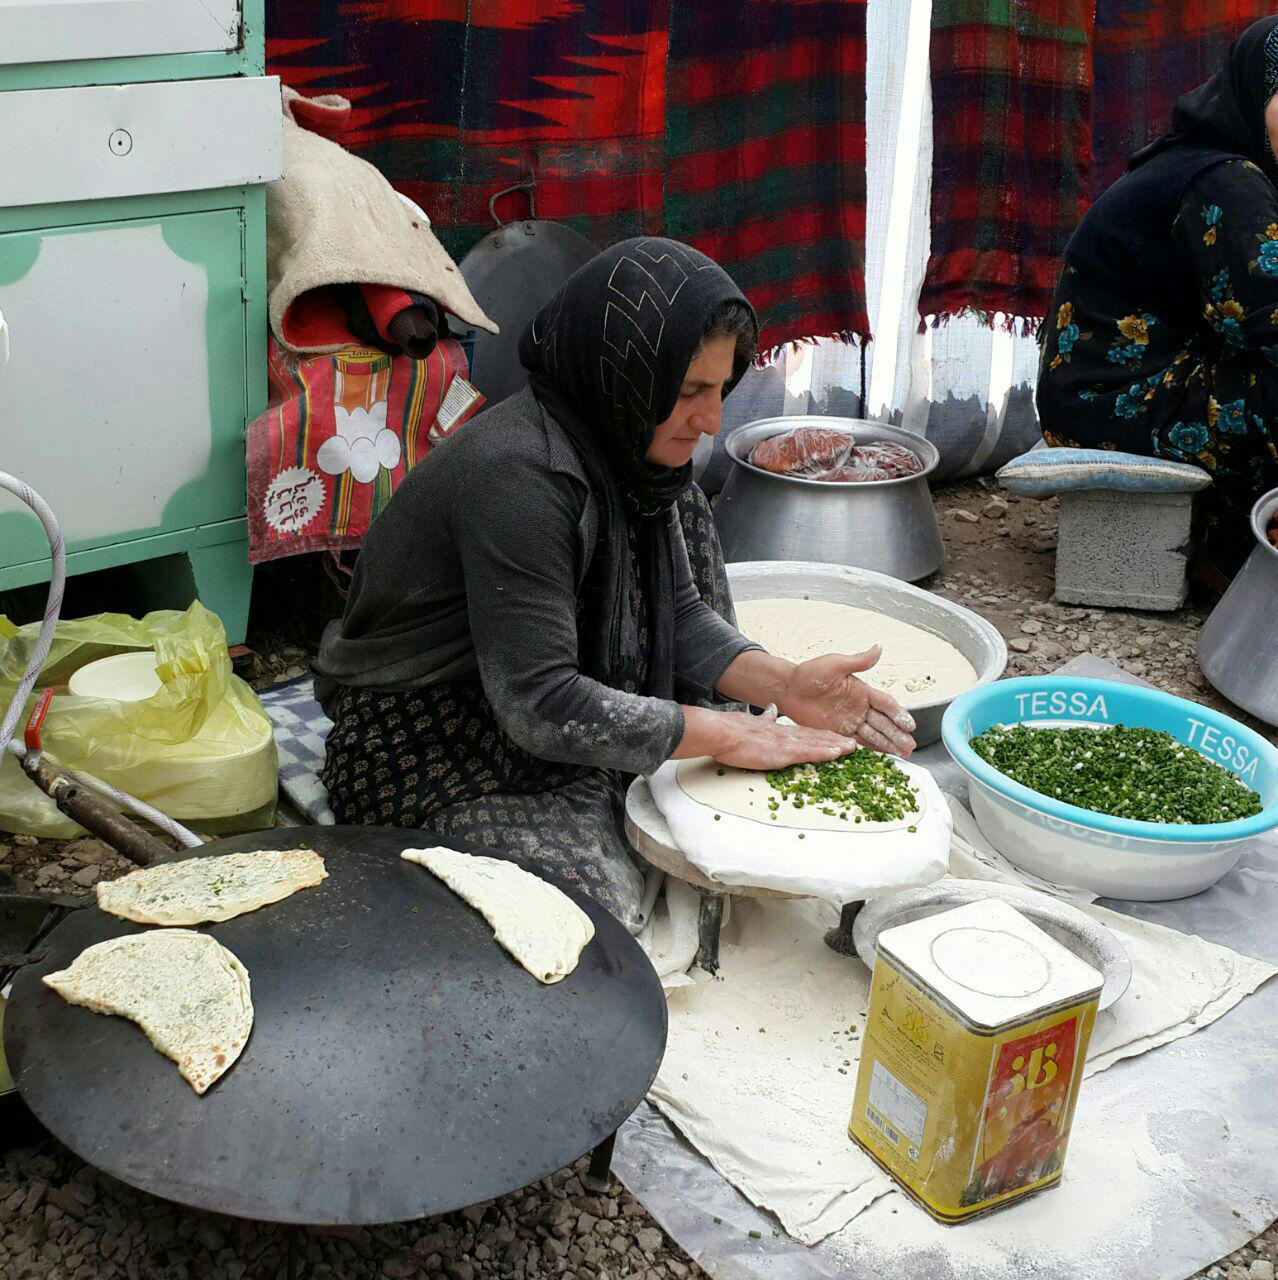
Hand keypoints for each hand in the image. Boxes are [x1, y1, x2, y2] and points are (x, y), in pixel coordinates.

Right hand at [710, 712, 858, 772]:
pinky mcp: (783, 751)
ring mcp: (786, 743)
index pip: (805, 733)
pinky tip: (837, 752)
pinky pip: (809, 751)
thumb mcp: (752, 722)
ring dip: (835, 745)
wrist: (722, 732)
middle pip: (816, 737)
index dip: (822, 735)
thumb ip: (765, 718)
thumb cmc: (731, 731)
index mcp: (778, 730)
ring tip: (852, 748)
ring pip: (817, 743)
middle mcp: (786, 735)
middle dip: (835, 740)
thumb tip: (771, 710)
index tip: (836, 738)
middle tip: (853, 744)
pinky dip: (824, 751)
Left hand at [775, 648, 915, 755]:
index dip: (899, 714)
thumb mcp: (835, 664)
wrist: (787, 689)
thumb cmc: (809, 673)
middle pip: (884, 723)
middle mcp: (859, 708)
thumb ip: (858, 660)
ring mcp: (849, 721)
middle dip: (898, 734)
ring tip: (904, 754)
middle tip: (911, 746)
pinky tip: (883, 757)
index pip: (886, 703)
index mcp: (862, 691)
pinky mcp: (837, 732)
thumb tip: (878, 647)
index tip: (910, 725)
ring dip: (889, 745)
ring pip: (874, 735)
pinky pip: (857, 743)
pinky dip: (870, 750)